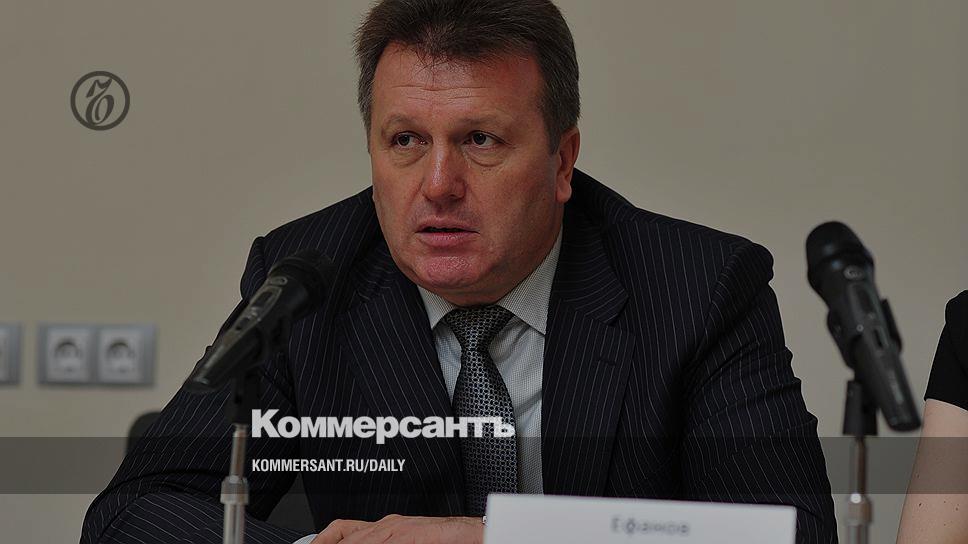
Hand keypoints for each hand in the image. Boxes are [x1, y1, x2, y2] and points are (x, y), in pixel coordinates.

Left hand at [311, 514, 483, 543]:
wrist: (472, 533)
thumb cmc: (444, 540)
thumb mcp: (407, 543)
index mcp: (386, 526)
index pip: (346, 530)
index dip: (326, 539)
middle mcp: (388, 523)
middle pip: (345, 531)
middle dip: (325, 542)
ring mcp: (398, 527)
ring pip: (359, 537)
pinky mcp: (409, 534)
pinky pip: (381, 541)